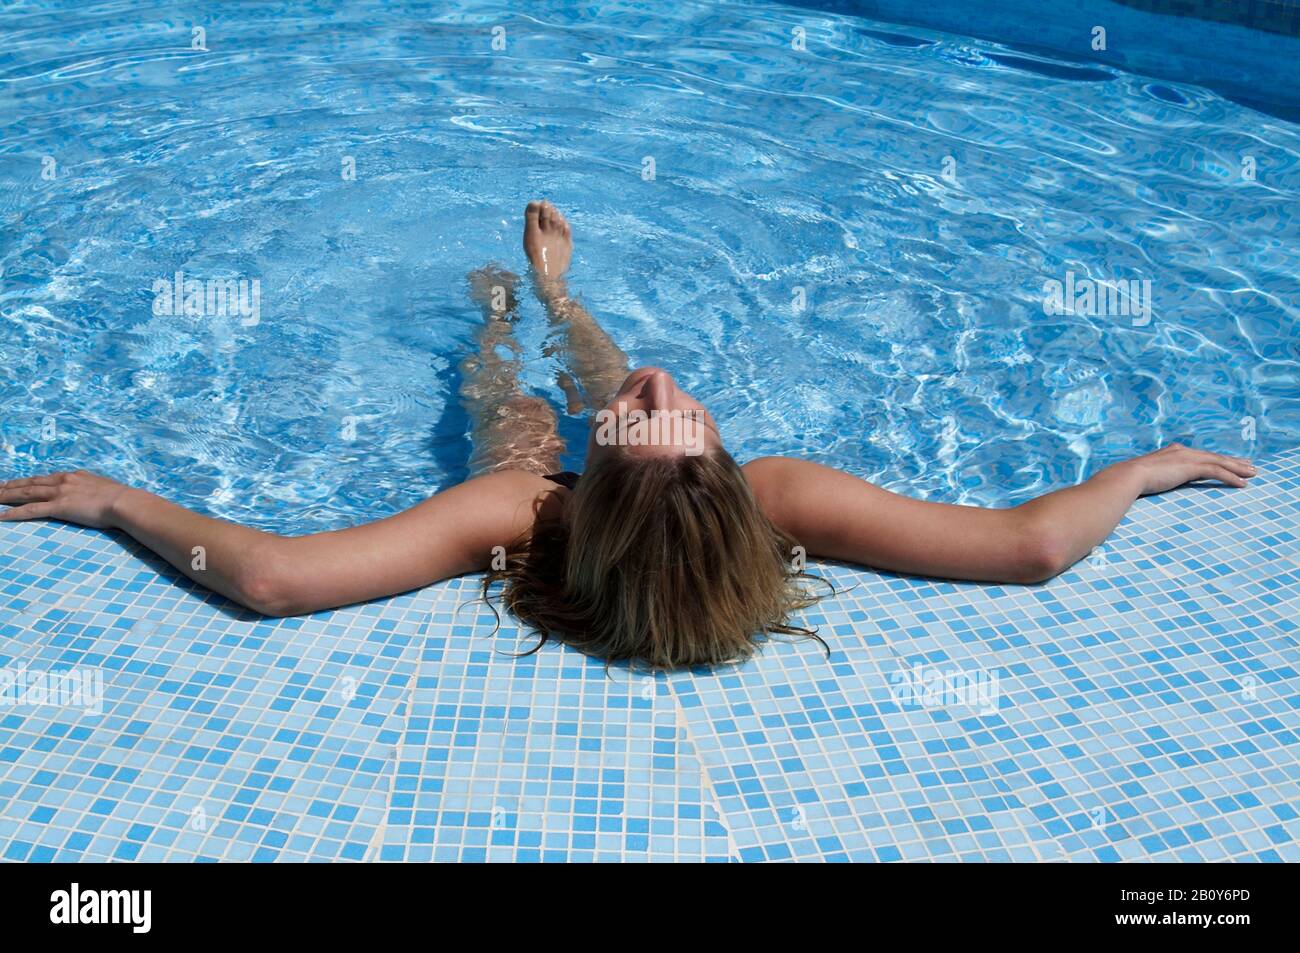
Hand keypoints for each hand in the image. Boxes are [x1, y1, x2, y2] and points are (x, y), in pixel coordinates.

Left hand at [0, 471, 130, 528]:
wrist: (123, 501)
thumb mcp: (104, 487)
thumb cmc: (120, 497)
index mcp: (73, 476)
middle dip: (11, 486)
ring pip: (27, 493)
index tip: (17, 483)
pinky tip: (2, 516)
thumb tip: (93, 493)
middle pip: (31, 483)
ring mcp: (60, 493)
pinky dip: (15, 512)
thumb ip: (92, 488)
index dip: (29, 481)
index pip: (45, 478)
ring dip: (7, 495)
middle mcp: (63, 481)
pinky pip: (32, 510)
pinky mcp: (59, 507)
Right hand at [1120, 443, 1257, 495]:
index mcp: (1173, 452)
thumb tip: (1154, 485)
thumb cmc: (1132, 480)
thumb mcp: (1148, 476)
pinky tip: (1242, 484)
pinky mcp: (1191, 466)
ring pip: (1219, 462)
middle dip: (1233, 461)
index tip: (1228, 462)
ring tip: (1252, 474)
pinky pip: (1217, 471)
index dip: (1216, 459)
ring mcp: (1187, 457)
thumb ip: (1157, 477)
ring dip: (1238, 468)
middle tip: (1249, 466)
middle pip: (1213, 456)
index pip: (1200, 455)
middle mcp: (1183, 451)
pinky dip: (1231, 477)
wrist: (1129, 476)